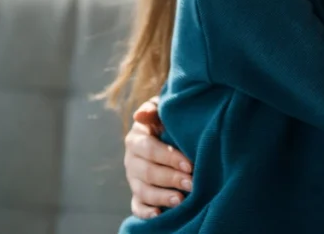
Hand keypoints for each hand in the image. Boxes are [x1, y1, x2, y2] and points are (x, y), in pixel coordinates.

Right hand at [123, 97, 193, 217]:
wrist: (168, 131)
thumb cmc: (168, 120)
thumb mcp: (162, 110)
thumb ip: (153, 110)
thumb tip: (140, 114)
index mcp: (136, 139)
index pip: (150, 149)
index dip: (169, 157)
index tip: (190, 164)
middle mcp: (132, 160)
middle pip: (148, 172)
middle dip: (171, 178)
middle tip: (191, 183)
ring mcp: (133, 179)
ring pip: (143, 191)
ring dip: (161, 196)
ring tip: (180, 200)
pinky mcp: (137, 194)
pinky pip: (137, 207)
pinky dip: (145, 212)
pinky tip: (159, 214)